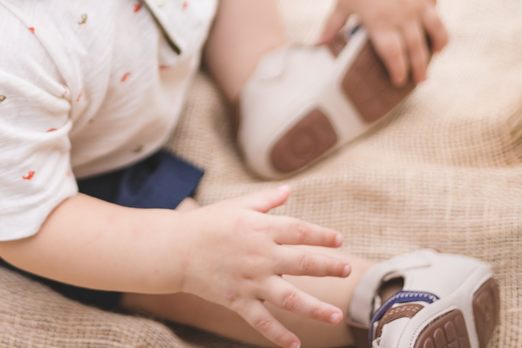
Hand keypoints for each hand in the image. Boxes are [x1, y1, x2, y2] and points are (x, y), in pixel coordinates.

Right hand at [177, 186, 349, 347]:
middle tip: (347, 270)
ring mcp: (250, 280)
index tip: (338, 240)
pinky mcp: (237, 300)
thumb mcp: (237, 206)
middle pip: (303, 263)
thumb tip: (288, 190)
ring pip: (289, 298)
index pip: (300, 231)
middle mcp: (260, 255)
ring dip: (315, 308)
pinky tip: (294, 345)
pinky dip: (278, 335)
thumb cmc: (206, 223)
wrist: (174, 249)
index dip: (321, 236)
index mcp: (261, 229)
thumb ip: (265, 201)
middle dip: (328, 266)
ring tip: (335, 315)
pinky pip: (261, 321)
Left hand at [318, 0, 447, 84]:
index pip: (393, 55)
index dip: (398, 70)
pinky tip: (432, 21)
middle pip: (415, 48)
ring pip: (435, 28)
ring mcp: (415, 1)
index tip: (399, 81)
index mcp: (380, 23)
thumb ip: (333, 26)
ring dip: (438, 43)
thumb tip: (318, 43)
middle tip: (421, 80)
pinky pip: (433, 5)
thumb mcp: (342, 5)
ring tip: (437, 52)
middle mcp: (402, 15)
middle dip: (419, 67)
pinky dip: (433, 15)